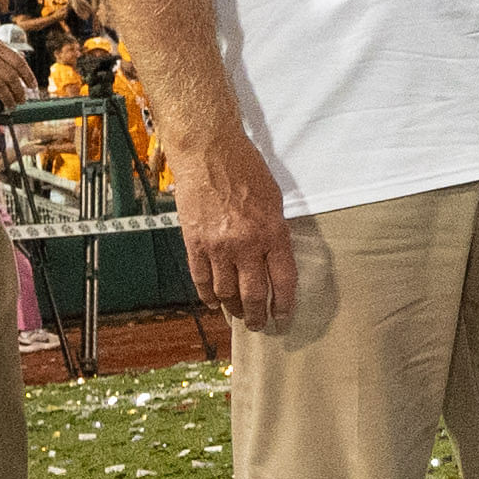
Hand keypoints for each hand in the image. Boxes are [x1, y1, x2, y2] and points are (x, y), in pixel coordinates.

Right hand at [176, 126, 296, 332]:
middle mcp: (246, 245)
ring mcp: (217, 246)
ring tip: (240, 317)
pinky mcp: (194, 243)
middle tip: (260, 325)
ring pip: (226, 291)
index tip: (284, 318)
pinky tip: (215, 303)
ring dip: (234, 309)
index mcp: (273, 234)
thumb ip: (276, 232)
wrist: (209, 153)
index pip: (283, 280)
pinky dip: (208, 295)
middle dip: (258, 315)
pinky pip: (201, 279)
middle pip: (254, 293)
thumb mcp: (275, 201)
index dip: (284, 304)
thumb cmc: (247, 170)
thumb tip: (275, 258)